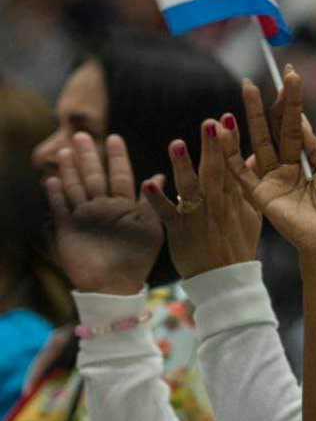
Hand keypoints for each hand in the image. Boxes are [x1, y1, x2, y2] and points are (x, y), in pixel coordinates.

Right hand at [45, 133, 161, 294]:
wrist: (117, 285)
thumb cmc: (138, 257)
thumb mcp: (151, 226)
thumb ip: (152, 201)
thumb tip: (159, 174)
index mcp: (124, 205)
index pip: (120, 175)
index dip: (117, 157)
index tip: (115, 137)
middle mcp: (102, 207)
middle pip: (94, 176)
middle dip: (88, 156)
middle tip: (82, 135)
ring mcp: (85, 217)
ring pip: (76, 188)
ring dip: (69, 171)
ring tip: (65, 152)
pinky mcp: (69, 230)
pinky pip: (61, 209)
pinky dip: (56, 196)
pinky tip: (52, 181)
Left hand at [141, 115, 261, 279]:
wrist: (225, 279)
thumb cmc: (237, 243)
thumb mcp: (253, 211)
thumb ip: (251, 179)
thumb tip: (256, 154)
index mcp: (235, 196)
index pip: (233, 163)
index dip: (231, 141)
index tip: (226, 117)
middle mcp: (218, 204)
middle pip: (215, 171)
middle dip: (213, 146)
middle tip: (209, 122)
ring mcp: (198, 217)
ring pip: (191, 189)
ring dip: (183, 166)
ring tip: (176, 144)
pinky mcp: (180, 231)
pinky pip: (167, 213)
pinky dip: (157, 199)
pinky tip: (148, 183)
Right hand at [225, 67, 315, 254]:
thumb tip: (304, 118)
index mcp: (306, 162)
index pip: (296, 126)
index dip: (294, 102)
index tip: (292, 75)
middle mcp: (285, 169)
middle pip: (276, 129)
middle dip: (273, 102)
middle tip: (270, 75)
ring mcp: (271, 181)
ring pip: (259, 142)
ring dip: (253, 115)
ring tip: (248, 88)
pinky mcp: (260, 196)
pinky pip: (241, 171)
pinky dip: (230, 151)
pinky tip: (222, 130)